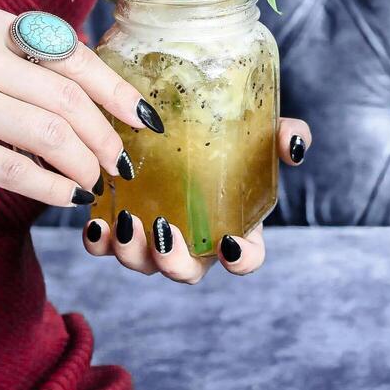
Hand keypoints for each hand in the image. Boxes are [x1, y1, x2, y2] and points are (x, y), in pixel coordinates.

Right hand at [0, 4, 153, 205]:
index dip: (118, 91)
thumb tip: (93, 95)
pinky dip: (50, 187)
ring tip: (93, 182)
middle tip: (120, 163)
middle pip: (69, 98)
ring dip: (83, 165)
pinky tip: (65, 197)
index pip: (73, 56)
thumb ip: (19, 60)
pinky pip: (14, 168)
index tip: (146, 118)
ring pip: (50, 133)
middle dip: (106, 137)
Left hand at [81, 117, 311, 282]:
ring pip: (142, 263)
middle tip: (165, 235)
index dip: (240, 261)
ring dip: (132, 251)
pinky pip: (106, 246)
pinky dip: (99, 241)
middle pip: (186, 272)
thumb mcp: (261, 131)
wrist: (181, 117)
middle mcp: (195, 241)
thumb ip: (282, 135)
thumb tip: (293, 143)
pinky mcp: (120, 224)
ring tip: (125, 221)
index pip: (245, 260)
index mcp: (234, 227)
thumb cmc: (229, 136)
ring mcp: (155, 237)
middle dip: (174, 263)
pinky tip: (96, 221)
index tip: (230, 243)